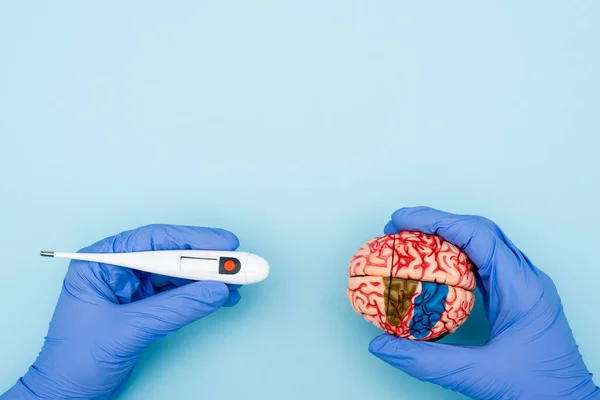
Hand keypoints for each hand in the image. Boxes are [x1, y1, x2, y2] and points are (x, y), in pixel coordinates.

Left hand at [2, 224, 240, 399]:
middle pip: (170, 254)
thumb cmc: (75, 361)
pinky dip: (202, 295)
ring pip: (178, 273)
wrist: (66, 395)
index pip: (153, 239)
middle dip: (207, 260)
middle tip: (239, 262)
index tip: (224, 243)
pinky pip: (179, 293)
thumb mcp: (129, 330)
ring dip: (209, 278)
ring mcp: (132, 287)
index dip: (193, 239)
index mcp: (100, 261)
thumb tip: (215, 291)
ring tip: (238, 281)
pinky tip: (223, 296)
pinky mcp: (144, 306)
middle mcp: (117, 269)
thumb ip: (176, 309)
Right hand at [369, 207, 598, 398]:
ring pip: (481, 244)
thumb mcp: (479, 375)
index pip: (477, 235)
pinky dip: (454, 257)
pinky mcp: (515, 298)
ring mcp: (522, 287)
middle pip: (478, 231)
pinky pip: (482, 264)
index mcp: (522, 288)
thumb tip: (382, 345)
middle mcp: (525, 279)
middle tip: (398, 227)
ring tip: (410, 241)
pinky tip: (433, 267)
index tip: (400, 220)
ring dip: (445, 237)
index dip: (435, 220)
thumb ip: (426, 361)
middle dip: (436, 223)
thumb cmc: (540, 392)